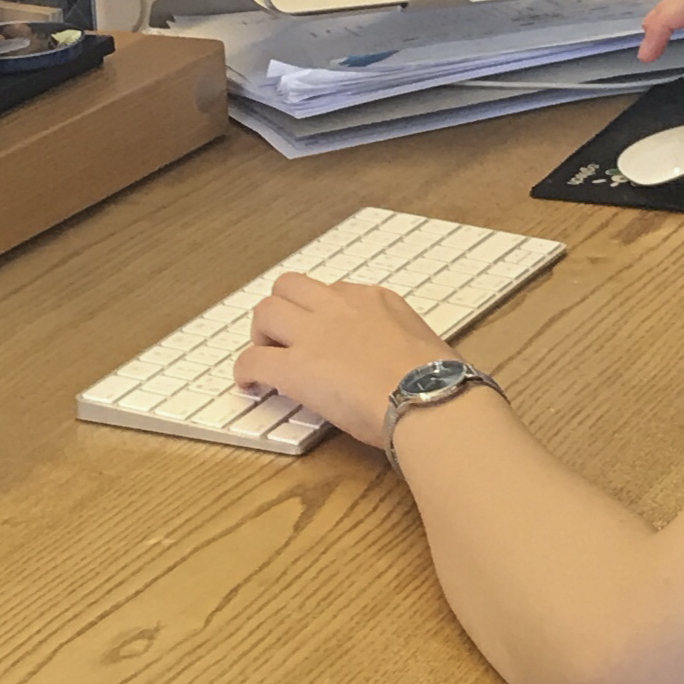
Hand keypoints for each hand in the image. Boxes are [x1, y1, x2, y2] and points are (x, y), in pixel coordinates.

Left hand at [234, 273, 451, 447]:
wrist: (428, 397)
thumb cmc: (438, 379)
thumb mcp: (421, 341)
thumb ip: (398, 341)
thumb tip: (400, 361)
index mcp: (373, 299)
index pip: (332, 292)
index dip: (321, 314)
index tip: (323, 335)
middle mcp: (339, 306)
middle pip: (289, 287)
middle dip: (281, 310)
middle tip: (283, 339)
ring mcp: (314, 335)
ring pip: (265, 311)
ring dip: (261, 334)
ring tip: (265, 357)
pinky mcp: (294, 368)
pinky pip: (253, 360)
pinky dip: (246, 371)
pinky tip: (250, 385)